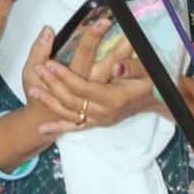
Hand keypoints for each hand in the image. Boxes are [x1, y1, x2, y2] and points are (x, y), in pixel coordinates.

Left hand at [27, 32, 164, 136]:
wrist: (161, 101)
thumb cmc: (156, 82)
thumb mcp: (150, 70)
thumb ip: (132, 68)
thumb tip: (116, 66)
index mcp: (115, 99)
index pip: (83, 88)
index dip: (65, 76)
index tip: (50, 63)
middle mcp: (105, 113)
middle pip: (72, 100)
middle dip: (53, 85)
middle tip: (37, 69)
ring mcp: (100, 120)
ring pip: (70, 113)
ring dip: (50, 102)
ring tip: (32, 90)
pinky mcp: (98, 123)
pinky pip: (75, 127)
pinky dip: (58, 127)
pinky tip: (42, 129)